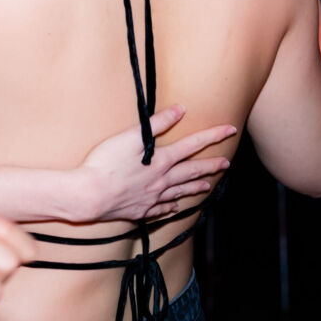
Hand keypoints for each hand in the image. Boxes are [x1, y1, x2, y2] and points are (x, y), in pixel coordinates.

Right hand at [80, 105, 234, 220]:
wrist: (90, 195)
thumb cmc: (107, 162)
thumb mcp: (131, 136)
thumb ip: (157, 123)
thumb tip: (180, 110)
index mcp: (161, 160)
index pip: (192, 145)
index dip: (212, 135)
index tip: (230, 129)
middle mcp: (161, 180)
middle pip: (192, 171)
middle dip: (211, 165)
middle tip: (226, 163)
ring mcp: (152, 198)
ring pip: (180, 192)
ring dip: (196, 187)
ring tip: (208, 186)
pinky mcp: (140, 210)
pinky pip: (162, 210)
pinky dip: (171, 207)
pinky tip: (175, 207)